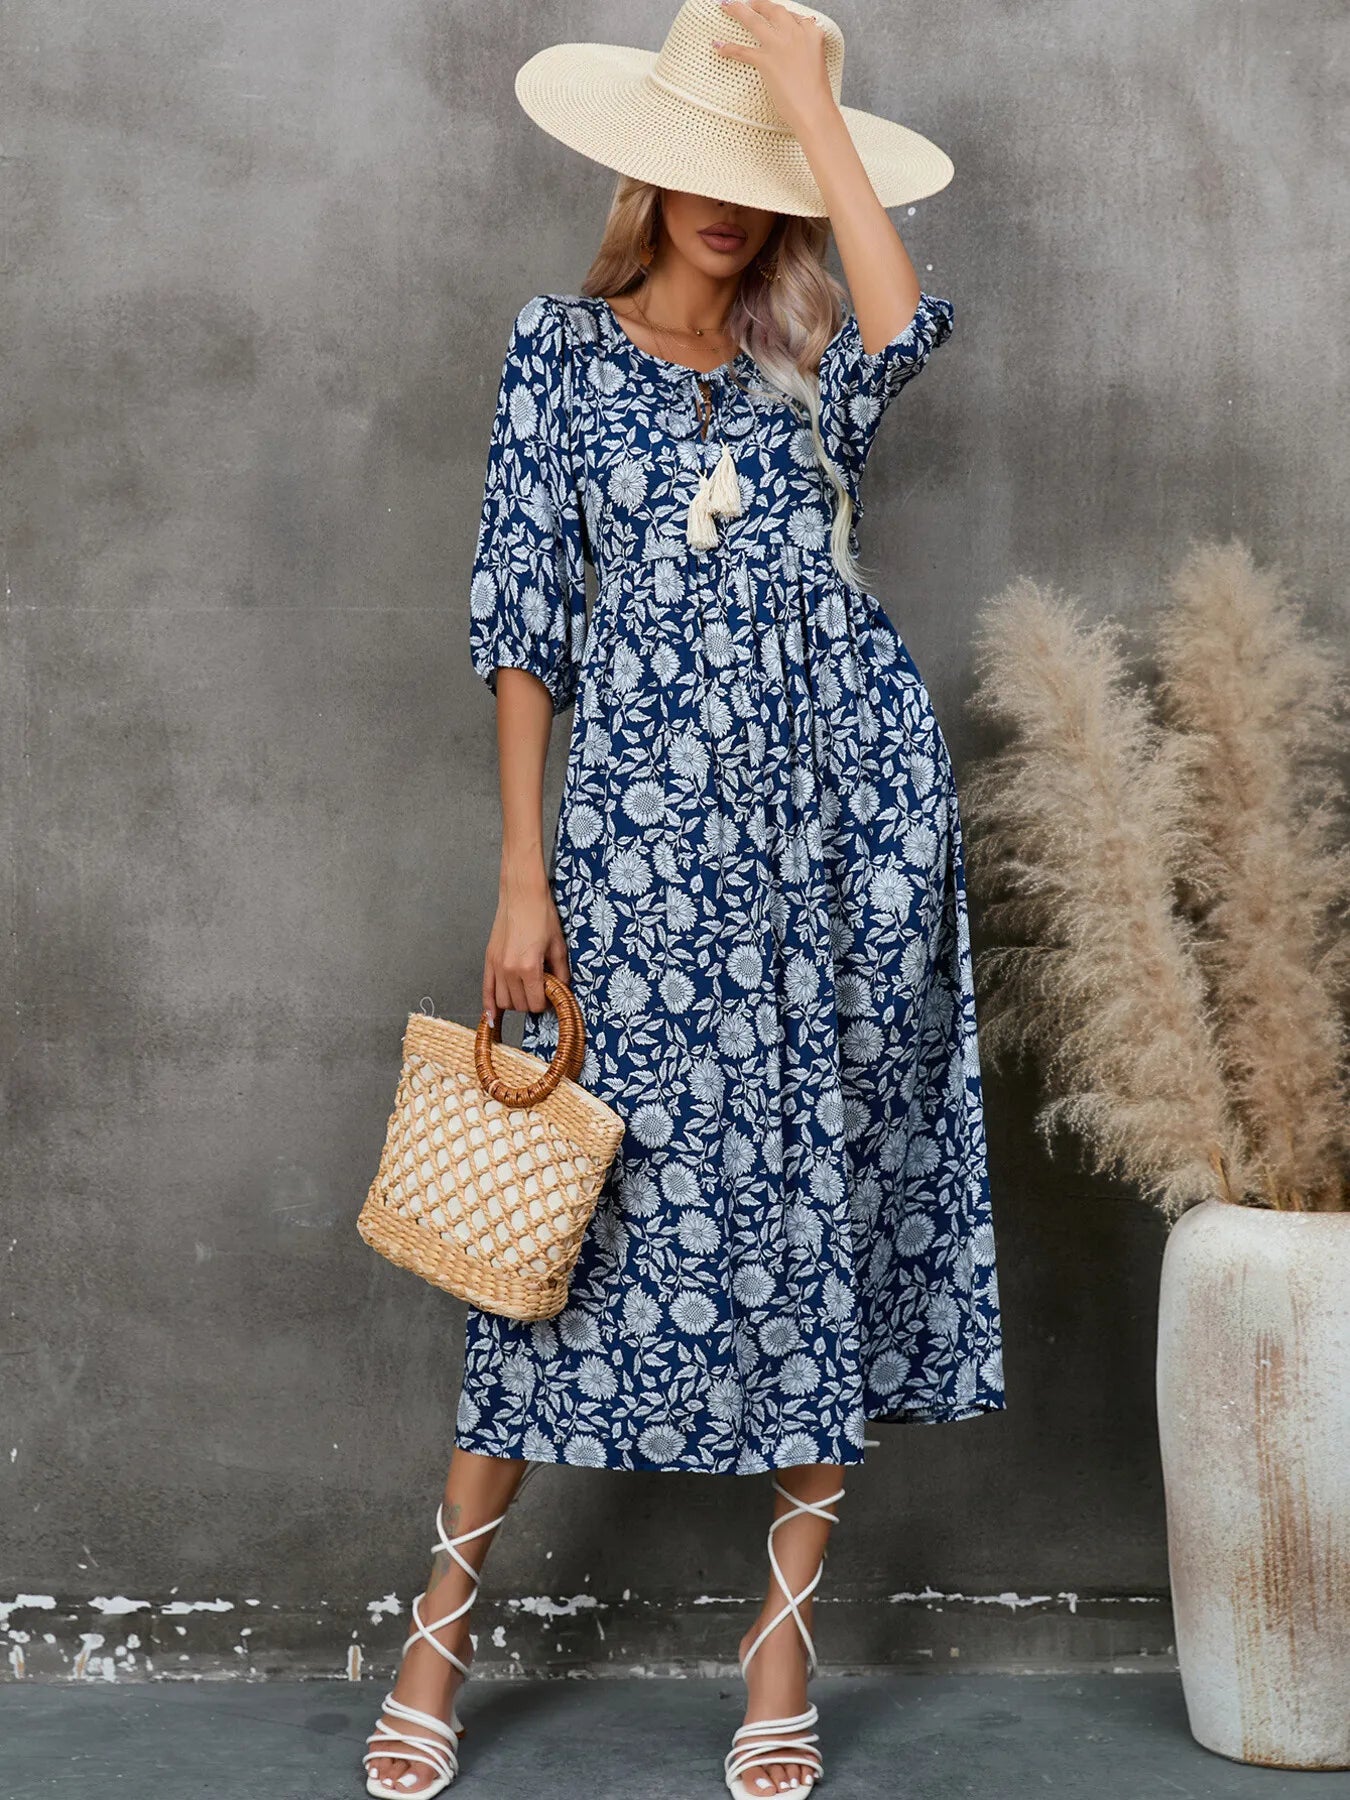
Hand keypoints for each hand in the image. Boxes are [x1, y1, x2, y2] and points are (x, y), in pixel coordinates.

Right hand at [483, 869, 570, 1024]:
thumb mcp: (558, 946)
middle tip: (541, 991)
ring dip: (515, 1001)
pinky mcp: (489, 959)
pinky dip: (488, 1005)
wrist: (522, 895)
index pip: (536, 1004)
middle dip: (532, 1002)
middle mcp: (509, 970)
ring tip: (526, 990)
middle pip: (519, 1005)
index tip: (552, 996)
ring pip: (503, 1001)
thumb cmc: (542, 915)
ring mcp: (496, 965)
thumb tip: (562, 990)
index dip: (546, 1004)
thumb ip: (561, 973)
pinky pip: (486, 990)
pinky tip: (491, 1017)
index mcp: (529, 967)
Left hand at [711, 0, 835, 135]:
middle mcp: (795, 34)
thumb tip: (796, 53)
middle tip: (748, 2)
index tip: (774, 14)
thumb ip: (807, 51)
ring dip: (738, 11)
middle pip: (774, 10)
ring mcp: (780, 45)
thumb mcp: (817, 63)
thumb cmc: (816, 94)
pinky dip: (729, 48)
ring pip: (754, 21)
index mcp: (812, 33)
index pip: (795, 16)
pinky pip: (743, 51)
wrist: (814, 111)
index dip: (782, 15)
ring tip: (727, 6)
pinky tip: (718, 46)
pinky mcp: (766, 61)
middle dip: (759, 4)